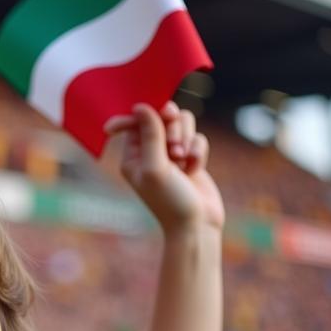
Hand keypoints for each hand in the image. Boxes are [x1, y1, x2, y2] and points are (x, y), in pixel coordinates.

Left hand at [103, 102, 224, 233]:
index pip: (133, 122)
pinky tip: (195, 170)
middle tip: (174, 149)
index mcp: (132, 157)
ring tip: (184, 161)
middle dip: (171, 128)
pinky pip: (197, 137)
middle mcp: (149, 153)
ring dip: (186, 138)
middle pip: (162, 116)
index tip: (152, 110)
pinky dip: (198, 151)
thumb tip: (141, 106)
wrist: (196, 224)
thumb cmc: (170, 200)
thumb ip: (150, 134)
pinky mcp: (190, 157)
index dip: (143, 112)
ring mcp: (171, 154)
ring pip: (182, 123)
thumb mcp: (155, 166)